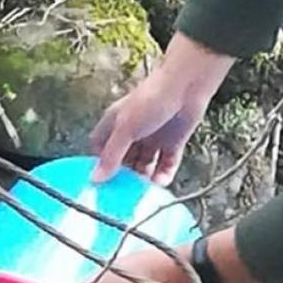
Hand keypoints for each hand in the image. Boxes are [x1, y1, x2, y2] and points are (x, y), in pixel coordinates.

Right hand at [91, 34, 234, 184]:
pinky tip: (160, 184)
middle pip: (123, 161)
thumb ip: (112, 155)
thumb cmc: (152, 98)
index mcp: (115, 124)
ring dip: (143, 179)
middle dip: (123, 176)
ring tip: (141, 194)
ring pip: (144, 165)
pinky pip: (166, 164)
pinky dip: (163, 175)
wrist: (187, 86)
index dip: (100, 164)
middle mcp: (132, 132)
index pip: (101, 148)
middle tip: (122, 195)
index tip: (100, 183)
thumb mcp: (126, 128)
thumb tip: (96, 178)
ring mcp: (153, 138)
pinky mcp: (172, 143)